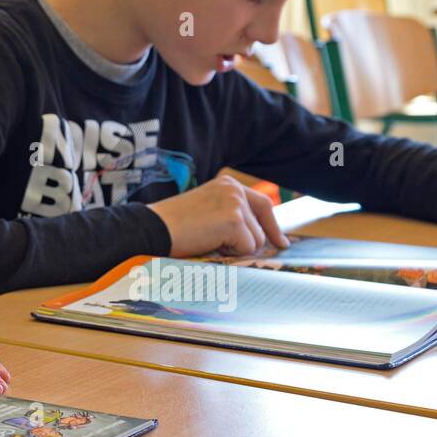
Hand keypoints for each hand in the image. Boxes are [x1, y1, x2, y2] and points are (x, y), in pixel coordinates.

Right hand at [148, 174, 290, 257]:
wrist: (155, 228)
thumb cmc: (175, 224)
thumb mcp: (207, 209)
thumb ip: (231, 214)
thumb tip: (259, 236)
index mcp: (228, 184)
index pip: (262, 204)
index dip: (272, 226)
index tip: (281, 242)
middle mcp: (234, 190)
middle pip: (261, 226)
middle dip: (252, 242)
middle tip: (235, 251)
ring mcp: (235, 204)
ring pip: (255, 240)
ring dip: (236, 248)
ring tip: (209, 240)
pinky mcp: (234, 221)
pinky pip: (246, 248)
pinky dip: (230, 253)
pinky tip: (209, 244)